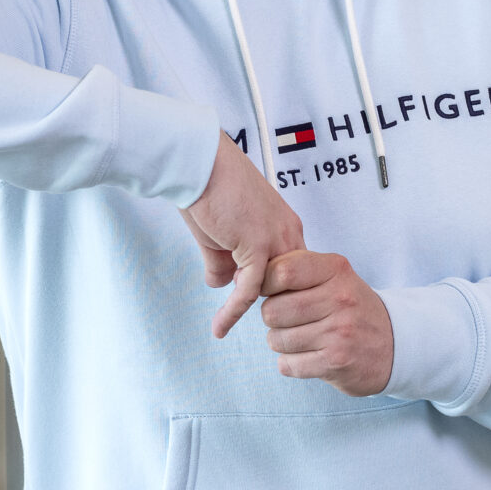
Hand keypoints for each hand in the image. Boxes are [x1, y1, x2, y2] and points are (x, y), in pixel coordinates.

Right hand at [181, 134, 304, 338]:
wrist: (199, 163)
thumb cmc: (207, 187)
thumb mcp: (218, 233)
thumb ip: (223, 261)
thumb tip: (220, 284)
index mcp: (284, 225)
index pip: (291, 270)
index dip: (276, 289)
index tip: (260, 305)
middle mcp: (287, 232)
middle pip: (289, 283)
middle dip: (271, 302)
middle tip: (250, 318)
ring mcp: (275, 240)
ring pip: (271, 290)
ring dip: (250, 308)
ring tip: (226, 322)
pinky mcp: (257, 246)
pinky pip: (249, 289)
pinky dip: (233, 311)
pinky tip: (220, 326)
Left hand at [259, 250, 393, 396]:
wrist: (395, 344)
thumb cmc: (351, 307)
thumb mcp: (333, 276)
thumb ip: (295, 269)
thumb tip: (242, 276)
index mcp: (336, 270)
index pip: (279, 271)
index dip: (266, 284)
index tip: (274, 291)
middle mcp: (339, 298)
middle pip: (271, 310)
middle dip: (274, 318)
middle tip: (293, 320)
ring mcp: (339, 332)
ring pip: (276, 339)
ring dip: (282, 342)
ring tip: (304, 338)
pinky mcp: (336, 362)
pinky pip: (287, 365)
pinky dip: (292, 364)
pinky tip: (311, 356)